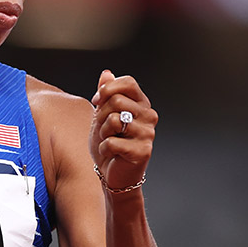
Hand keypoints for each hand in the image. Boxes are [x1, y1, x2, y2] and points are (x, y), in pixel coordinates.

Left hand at [90, 70, 157, 191]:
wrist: (113, 174)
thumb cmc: (109, 143)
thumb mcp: (103, 115)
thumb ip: (106, 94)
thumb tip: (106, 73)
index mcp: (141, 104)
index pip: (128, 83)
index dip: (108, 89)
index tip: (98, 101)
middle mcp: (149, 116)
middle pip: (116, 101)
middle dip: (100, 116)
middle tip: (104, 130)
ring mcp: (148, 133)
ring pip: (113, 120)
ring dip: (102, 133)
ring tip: (109, 141)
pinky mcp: (143, 151)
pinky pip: (111, 142)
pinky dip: (104, 149)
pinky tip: (112, 154)